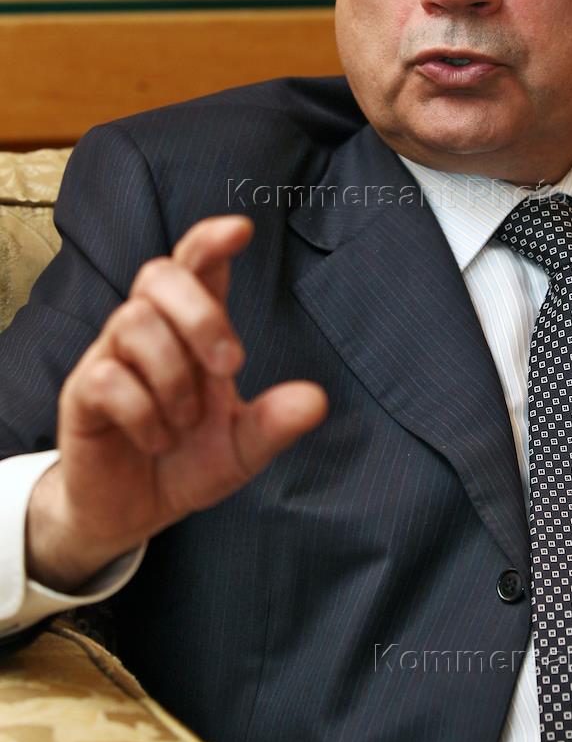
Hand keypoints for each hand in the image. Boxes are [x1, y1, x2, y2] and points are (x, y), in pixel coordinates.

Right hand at [26, 215, 326, 590]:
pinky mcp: (82, 393)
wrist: (131, 512)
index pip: (195, 263)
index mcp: (191, 330)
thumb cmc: (187, 461)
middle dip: (200, 313)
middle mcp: (149, 331)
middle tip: (231, 365)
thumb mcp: (241, 449)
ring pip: (134, 321)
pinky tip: (158, 439)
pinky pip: (108, 377)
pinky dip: (144, 412)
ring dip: (173, 376)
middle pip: (159, 274)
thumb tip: (317, 399)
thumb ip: (274, 423)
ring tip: (187, 422)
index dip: (211, 239)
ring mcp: (111, 357)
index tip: (242, 229)